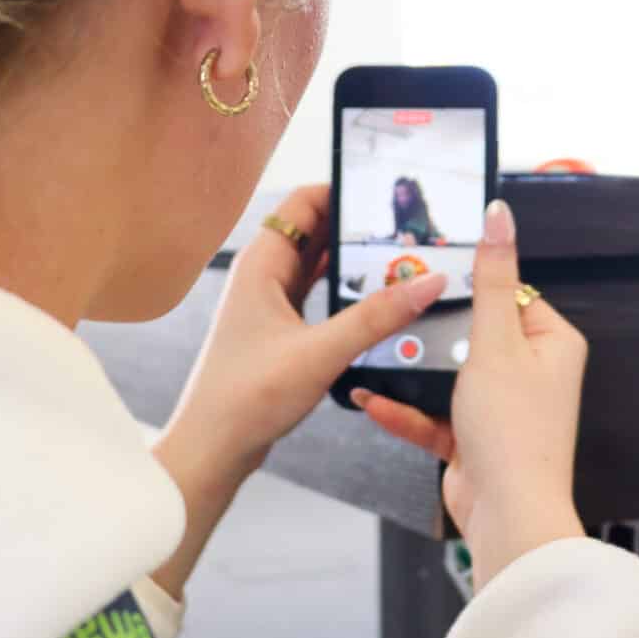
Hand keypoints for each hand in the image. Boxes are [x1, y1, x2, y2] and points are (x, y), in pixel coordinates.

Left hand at [151, 185, 445, 598]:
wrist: (213, 446)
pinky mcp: (280, 330)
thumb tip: (426, 284)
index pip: (305, 202)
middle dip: (357, 227)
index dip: (344, 190)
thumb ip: (376, 317)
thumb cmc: (245, 398)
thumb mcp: (320, 353)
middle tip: (404, 229)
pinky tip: (375, 300)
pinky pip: (317, 294)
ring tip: (399, 260)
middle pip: (315, 230)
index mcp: (261, 263)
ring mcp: (270, 303)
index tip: (387, 195)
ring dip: (352, 262)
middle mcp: (263, 275)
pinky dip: (344, 291)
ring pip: (318, 264)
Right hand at [356, 199, 586, 591]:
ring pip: (447, 375)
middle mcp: (531, 373)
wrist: (508, 516)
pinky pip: (433, 415)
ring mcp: (500, 408)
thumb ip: (491, 278)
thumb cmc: (514, 431)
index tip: (429, 269)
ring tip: (372, 352)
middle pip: (471, 332)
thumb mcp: (496, 341)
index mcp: (551, 342)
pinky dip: (404, 409)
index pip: (510, 292)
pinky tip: (371, 399)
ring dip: (411, 371)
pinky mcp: (472, 439)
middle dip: (431, 331)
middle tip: (393, 310)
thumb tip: (500, 217)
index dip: (471, 283)